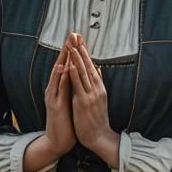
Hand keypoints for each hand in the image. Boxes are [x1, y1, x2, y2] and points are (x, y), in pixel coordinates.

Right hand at [43, 42, 76, 157]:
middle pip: (61, 65)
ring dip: (62, 59)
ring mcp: (54, 96)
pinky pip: (58, 89)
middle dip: (67, 49)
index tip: (78, 37)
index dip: (72, 51)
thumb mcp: (70, 100)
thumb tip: (77, 74)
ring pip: (58, 74)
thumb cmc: (65, 121)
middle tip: (72, 33)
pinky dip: (61, 77)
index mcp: (60, 87)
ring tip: (67, 45)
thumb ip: (72, 87)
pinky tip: (63, 67)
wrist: (57, 140)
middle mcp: (55, 89)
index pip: (67, 65)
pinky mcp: (55, 105)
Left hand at [66, 33, 117, 161]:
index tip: (79, 38)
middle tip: (75, 34)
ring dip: (77, 57)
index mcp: (98, 86)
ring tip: (71, 44)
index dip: (84, 51)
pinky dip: (75, 74)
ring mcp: (91, 94)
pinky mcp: (84, 102)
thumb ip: (97, 82)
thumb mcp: (99, 98)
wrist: (99, 137)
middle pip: (88, 64)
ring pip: (83, 72)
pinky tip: (71, 65)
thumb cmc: (97, 119)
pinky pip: (79, 86)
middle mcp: (96, 88)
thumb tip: (98, 68)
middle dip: (80, 49)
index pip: (91, 64)